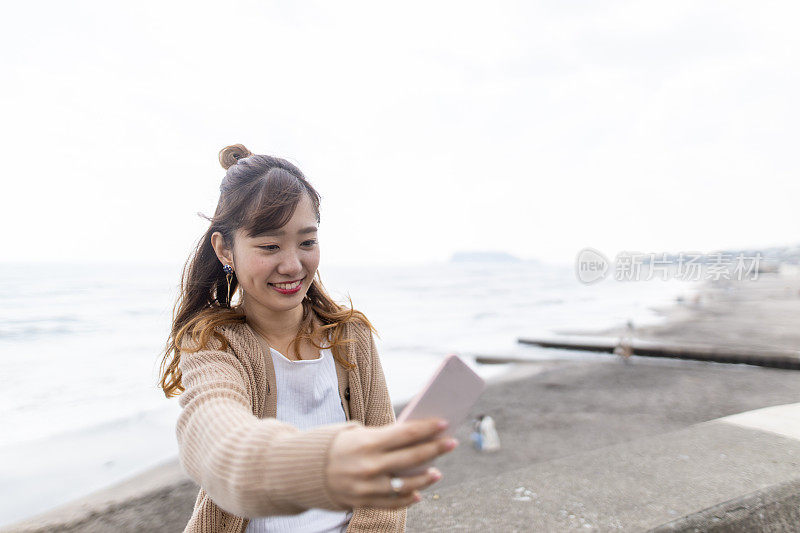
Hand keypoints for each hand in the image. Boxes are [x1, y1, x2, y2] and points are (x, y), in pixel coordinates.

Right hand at [325, 417, 456, 508]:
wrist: (301, 471)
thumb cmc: (332, 445)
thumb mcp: (354, 433)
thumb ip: (382, 436)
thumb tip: (413, 436)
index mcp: (367, 443)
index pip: (406, 434)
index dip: (427, 429)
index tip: (444, 424)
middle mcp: (369, 466)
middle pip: (412, 458)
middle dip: (435, 449)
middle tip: (452, 442)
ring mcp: (367, 487)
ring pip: (407, 485)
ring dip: (425, 478)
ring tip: (437, 471)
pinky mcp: (363, 503)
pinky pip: (392, 503)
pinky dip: (407, 499)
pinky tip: (418, 493)